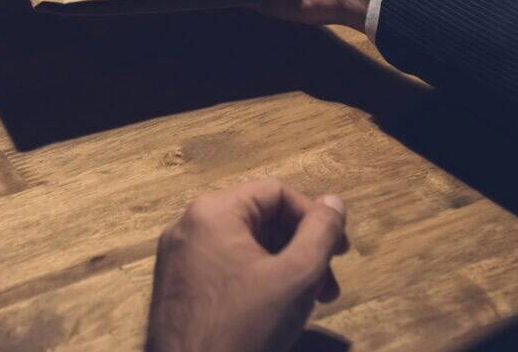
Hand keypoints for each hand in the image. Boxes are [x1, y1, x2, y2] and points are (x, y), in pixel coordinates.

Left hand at [146, 179, 348, 351]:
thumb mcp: (295, 276)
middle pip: (259, 219)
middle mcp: (188, 226)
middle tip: (327, 286)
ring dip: (283, 268)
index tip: (340, 252)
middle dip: (301, 248)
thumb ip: (320, 233)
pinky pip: (225, 267)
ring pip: (244, 246)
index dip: (314, 217)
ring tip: (308, 302)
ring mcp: (178, 257)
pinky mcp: (177, 287)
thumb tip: (333, 202)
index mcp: (212, 212)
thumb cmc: (245, 325)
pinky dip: (256, 281)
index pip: (275, 193)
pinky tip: (275, 311)